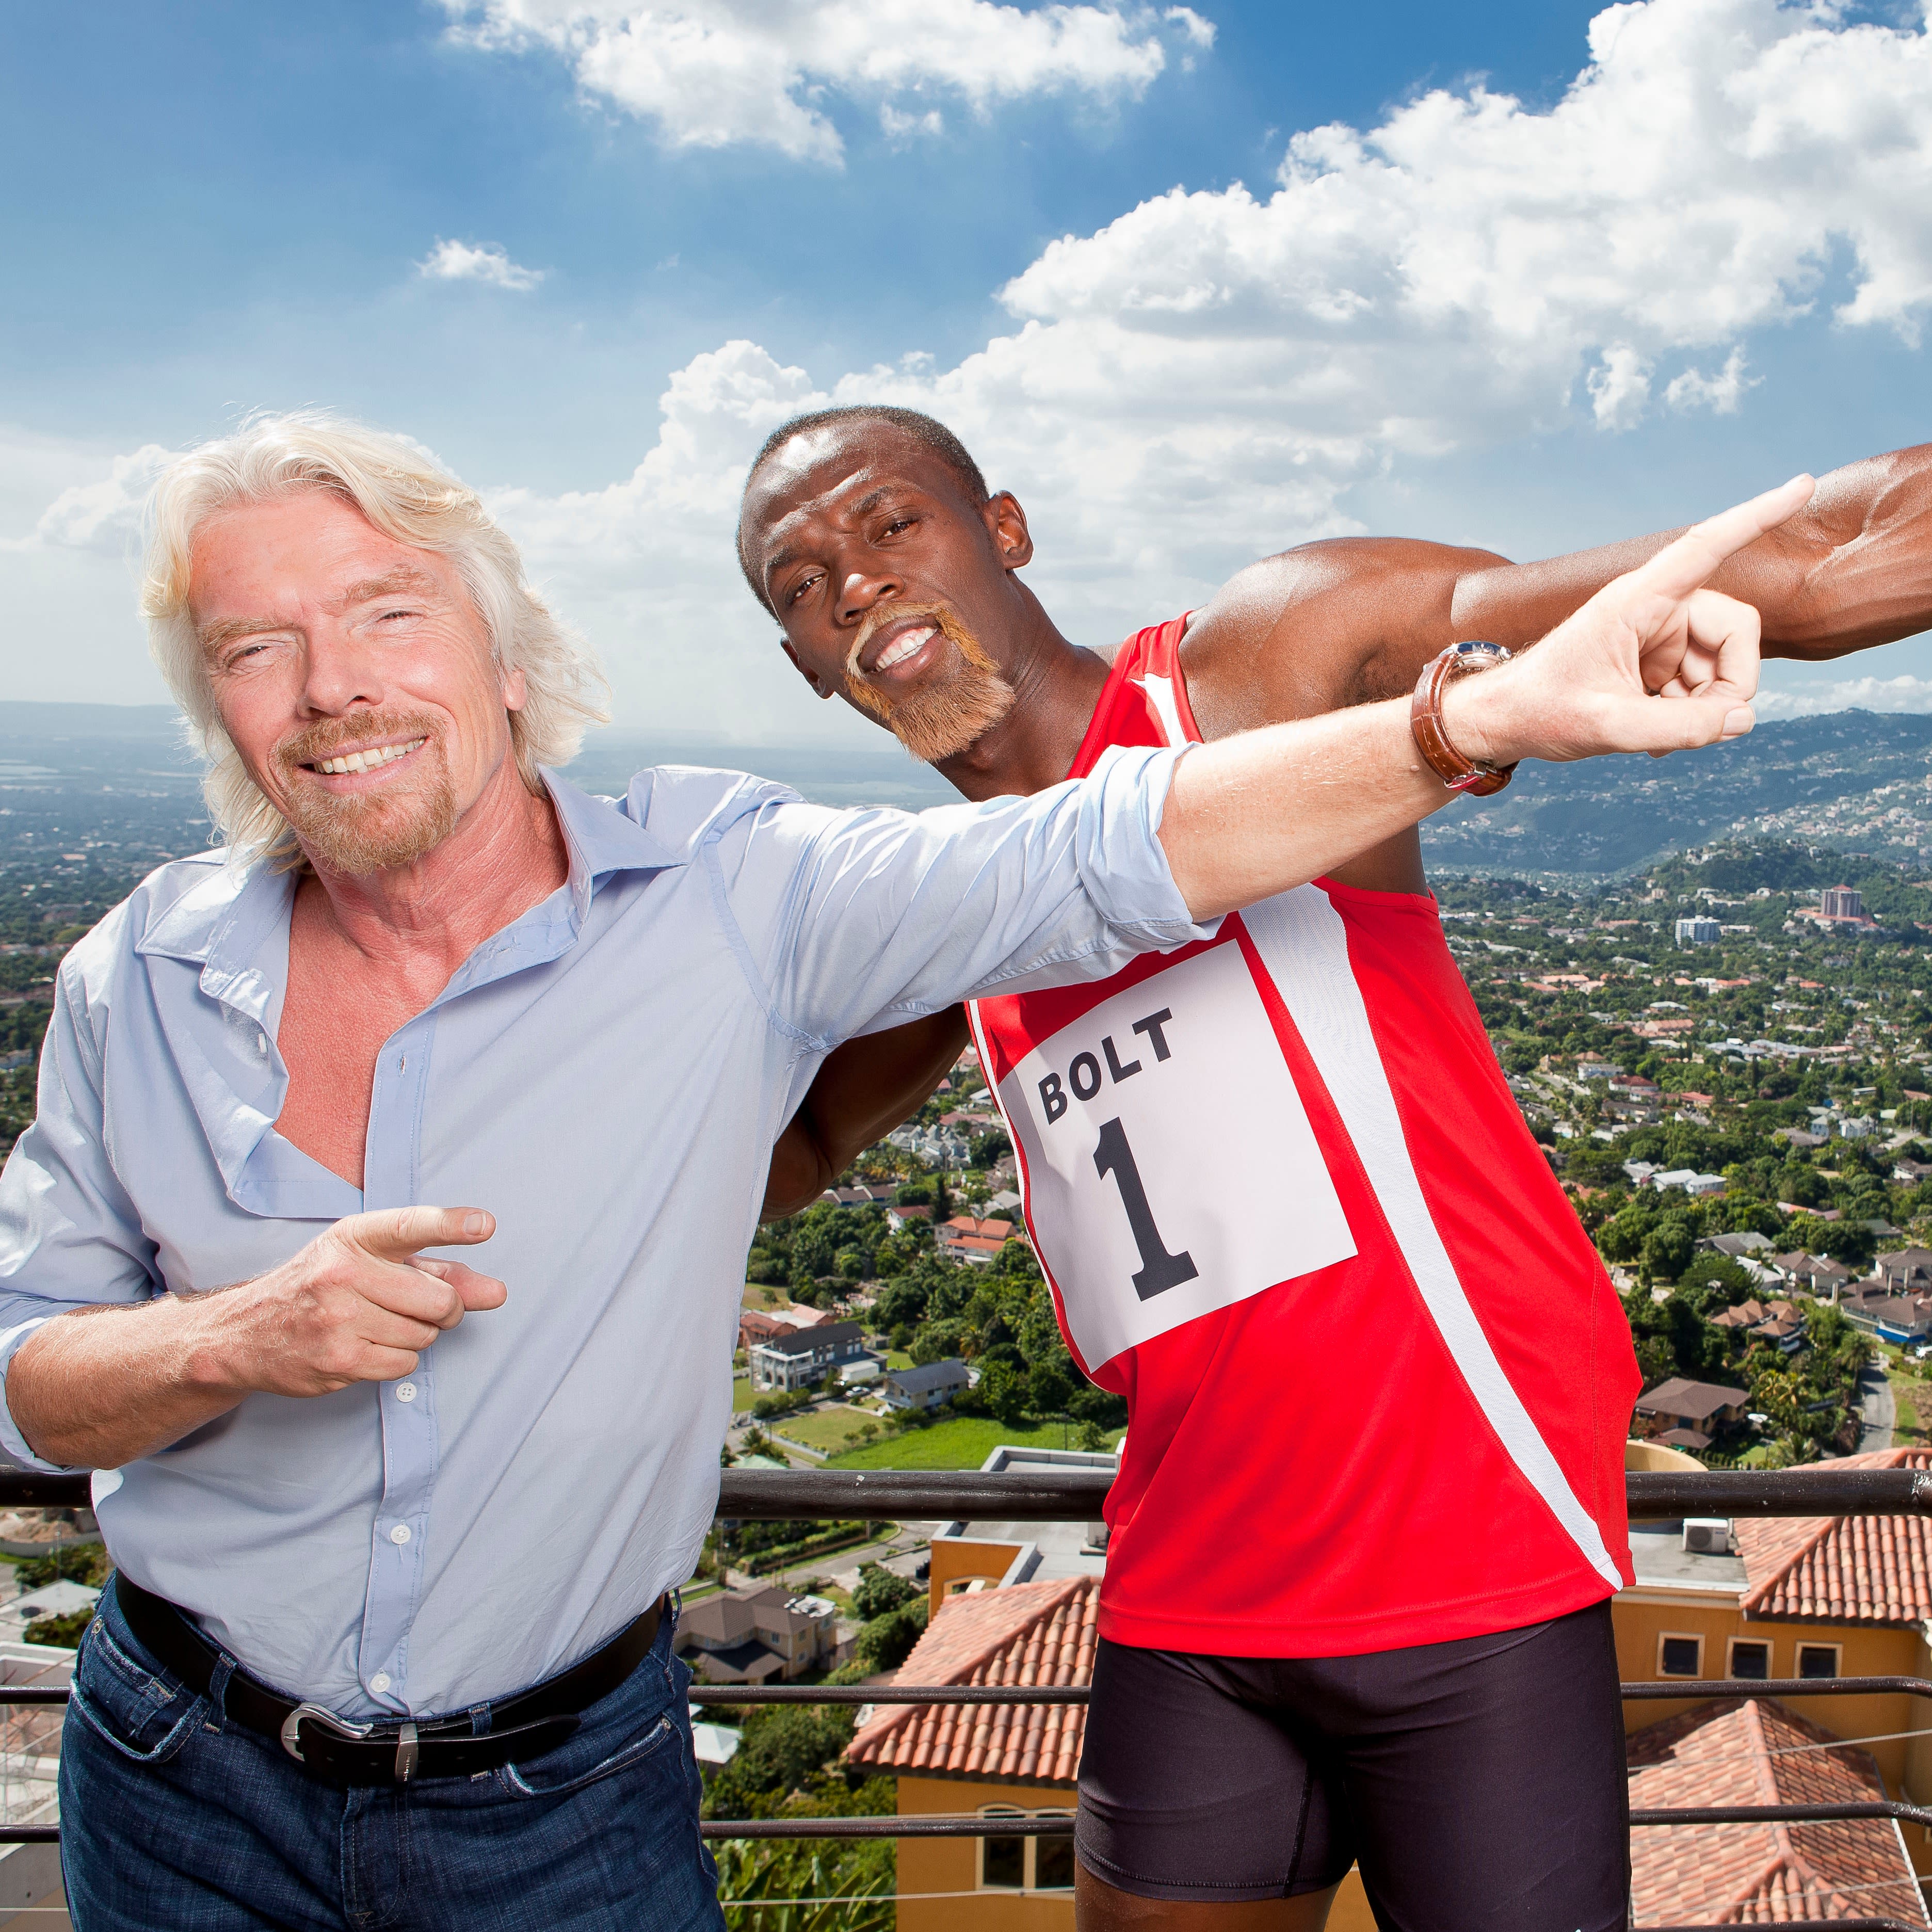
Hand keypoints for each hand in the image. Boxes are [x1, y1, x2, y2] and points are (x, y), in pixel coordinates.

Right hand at [195, 1205, 505, 1399]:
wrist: (246, 1332)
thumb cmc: (321, 1286)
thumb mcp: (371, 1261)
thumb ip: (438, 1270)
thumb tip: (495, 1293)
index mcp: (353, 1238)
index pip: (409, 1226)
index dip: (450, 1225)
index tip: (484, 1225)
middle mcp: (343, 1273)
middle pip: (438, 1300)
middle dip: (444, 1309)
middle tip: (423, 1307)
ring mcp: (337, 1320)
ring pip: (424, 1336)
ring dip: (415, 1335)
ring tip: (378, 1324)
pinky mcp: (337, 1361)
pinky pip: (404, 1365)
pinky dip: (397, 1360)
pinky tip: (366, 1346)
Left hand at [1444, 474, 1816, 766]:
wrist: (1503, 722)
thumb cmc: (1541, 711)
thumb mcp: (1608, 726)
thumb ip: (1679, 727)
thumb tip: (1742, 720)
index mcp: (1636, 601)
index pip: (1706, 546)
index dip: (1758, 515)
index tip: (1804, 484)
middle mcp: (1654, 608)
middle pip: (1737, 630)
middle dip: (1732, 682)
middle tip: (1709, 728)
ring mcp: (1659, 635)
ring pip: (1724, 664)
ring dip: (1705, 706)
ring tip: (1658, 737)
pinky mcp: (1658, 661)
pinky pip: (1703, 684)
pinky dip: (1690, 713)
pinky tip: (1655, 737)